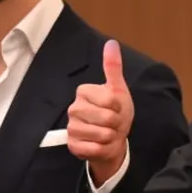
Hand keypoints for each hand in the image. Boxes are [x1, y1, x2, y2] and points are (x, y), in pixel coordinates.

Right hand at [68, 39, 134, 183]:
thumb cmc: (116, 113)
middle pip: (107, 118)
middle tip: (113, 123)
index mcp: (83, 92)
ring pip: (101, 134)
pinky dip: (103, 149)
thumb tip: (111, 43)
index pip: (110, 100)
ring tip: (108, 133)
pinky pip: (94, 149)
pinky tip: (101, 145)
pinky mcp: (72, 145)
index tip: (116, 108)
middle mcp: (74, 108)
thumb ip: (113, 67)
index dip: (119, 107)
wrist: (114, 139)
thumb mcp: (118, 89)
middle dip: (116, 123)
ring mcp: (71, 127)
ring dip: (111, 137)